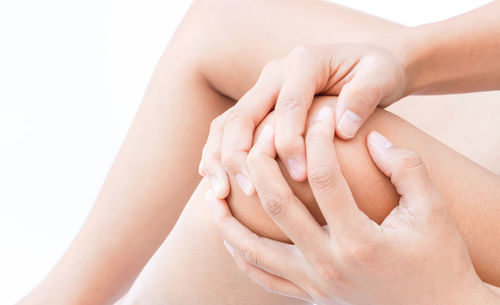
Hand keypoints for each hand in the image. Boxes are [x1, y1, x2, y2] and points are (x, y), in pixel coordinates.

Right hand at [199, 43, 406, 197]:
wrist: (366, 64)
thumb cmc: (377, 72)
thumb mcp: (383, 75)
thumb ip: (365, 96)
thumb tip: (341, 129)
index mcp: (304, 63)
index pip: (287, 105)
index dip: (289, 143)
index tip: (300, 176)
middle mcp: (275, 74)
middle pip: (243, 115)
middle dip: (240, 155)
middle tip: (249, 191)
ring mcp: (263, 90)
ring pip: (227, 124)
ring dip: (220, 158)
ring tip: (220, 193)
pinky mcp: (259, 107)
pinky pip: (229, 131)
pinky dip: (219, 155)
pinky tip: (218, 183)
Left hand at [206, 106, 495, 304]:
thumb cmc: (440, 261)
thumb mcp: (433, 212)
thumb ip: (406, 169)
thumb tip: (372, 138)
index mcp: (361, 241)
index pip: (325, 178)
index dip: (318, 139)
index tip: (318, 113)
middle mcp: (329, 265)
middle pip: (278, 206)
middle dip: (263, 164)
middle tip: (260, 135)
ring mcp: (315, 285)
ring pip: (255, 250)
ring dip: (230, 220)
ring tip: (215, 193)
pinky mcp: (310, 297)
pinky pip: (264, 279)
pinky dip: (242, 257)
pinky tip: (229, 239)